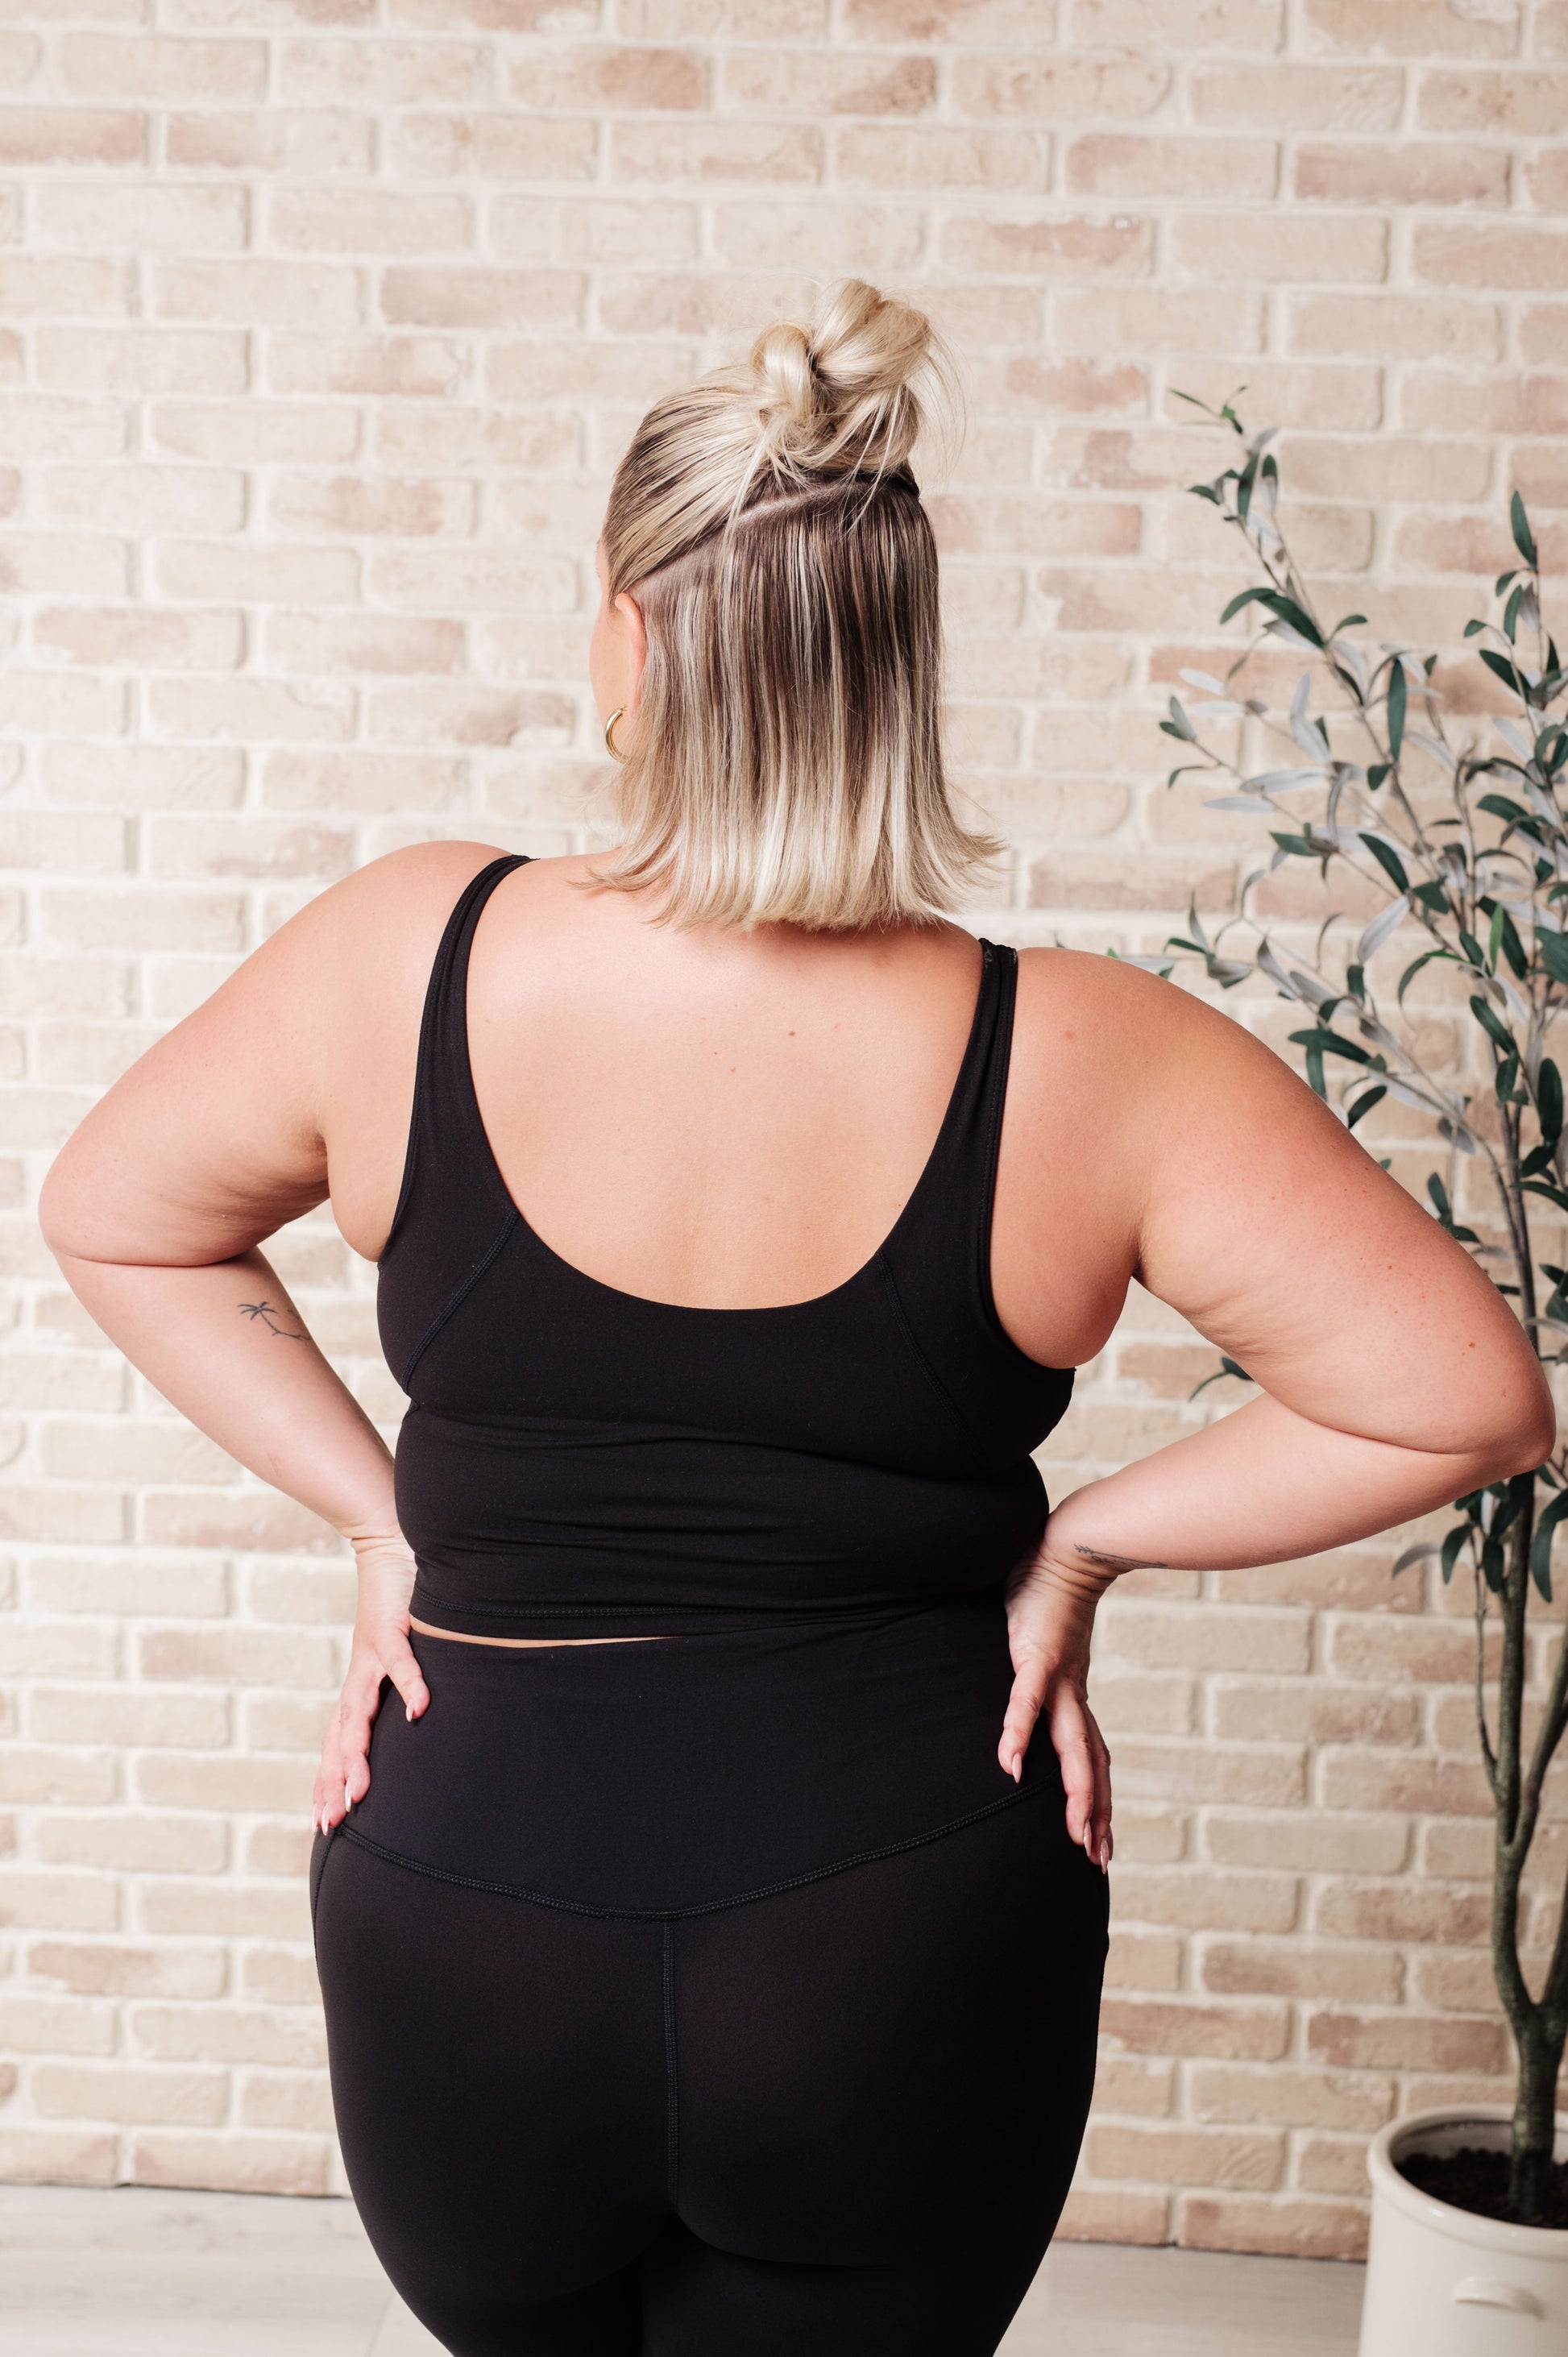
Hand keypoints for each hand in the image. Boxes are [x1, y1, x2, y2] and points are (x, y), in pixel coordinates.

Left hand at [312, 1523, 429, 1835]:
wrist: (389, 1541)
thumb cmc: (401, 1602)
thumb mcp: (399, 1652)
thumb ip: (405, 1684)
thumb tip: (421, 1721)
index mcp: (359, 1684)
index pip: (338, 1742)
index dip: (329, 1780)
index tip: (324, 1824)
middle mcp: (359, 1675)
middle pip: (340, 1737)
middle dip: (334, 1781)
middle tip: (331, 1823)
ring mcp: (371, 1652)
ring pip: (359, 1710)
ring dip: (357, 1750)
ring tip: (358, 1789)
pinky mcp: (392, 1625)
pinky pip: (401, 1660)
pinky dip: (409, 1684)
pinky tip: (420, 1710)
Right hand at [999, 1536, 1113, 1872]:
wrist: (1067, 1548)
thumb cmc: (1049, 1593)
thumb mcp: (1046, 1646)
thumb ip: (1039, 1671)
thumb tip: (1032, 1681)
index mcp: (1073, 1694)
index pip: (1090, 1756)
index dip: (1096, 1798)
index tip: (1101, 1840)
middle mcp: (1072, 1693)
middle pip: (1088, 1763)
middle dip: (1094, 1812)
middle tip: (1098, 1859)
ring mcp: (1057, 1677)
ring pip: (1070, 1744)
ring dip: (1075, 1791)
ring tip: (1076, 1833)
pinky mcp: (1035, 1656)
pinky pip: (1025, 1702)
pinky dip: (1018, 1733)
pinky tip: (1010, 1765)